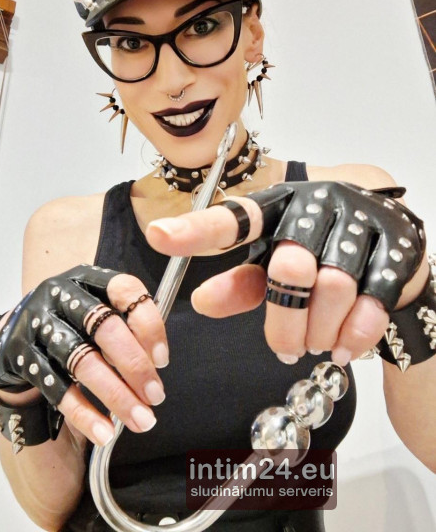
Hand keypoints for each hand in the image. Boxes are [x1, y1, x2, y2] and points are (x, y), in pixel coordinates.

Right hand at [0, 265, 166, 444]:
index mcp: (90, 279)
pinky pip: (57, 389)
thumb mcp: (99, 312)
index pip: (125, 290)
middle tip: (156, 396)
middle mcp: (63, 296)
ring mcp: (39, 325)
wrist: (15, 335)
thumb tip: (156, 368)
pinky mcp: (22, 356)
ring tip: (141, 419)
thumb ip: (127, 329)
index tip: (162, 360)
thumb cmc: (73, 324)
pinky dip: (84, 413)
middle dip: (135, 366)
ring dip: (117, 395)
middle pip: (105, 328)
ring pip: (83, 362)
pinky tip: (105, 431)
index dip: (148, 324)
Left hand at [146, 181, 425, 366]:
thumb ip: (241, 283)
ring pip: (334, 287)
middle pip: (291, 267)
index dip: (197, 229)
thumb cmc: (317, 250)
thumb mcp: (274, 262)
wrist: (391, 236)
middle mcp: (318, 205)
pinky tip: (343, 347)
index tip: (158, 236)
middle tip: (283, 349)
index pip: (235, 217)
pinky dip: (355, 333)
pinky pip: (374, 300)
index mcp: (279, 205)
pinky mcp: (397, 249)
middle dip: (284, 321)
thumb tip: (200, 301)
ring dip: (319, 331)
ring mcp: (361, 223)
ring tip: (314, 345)